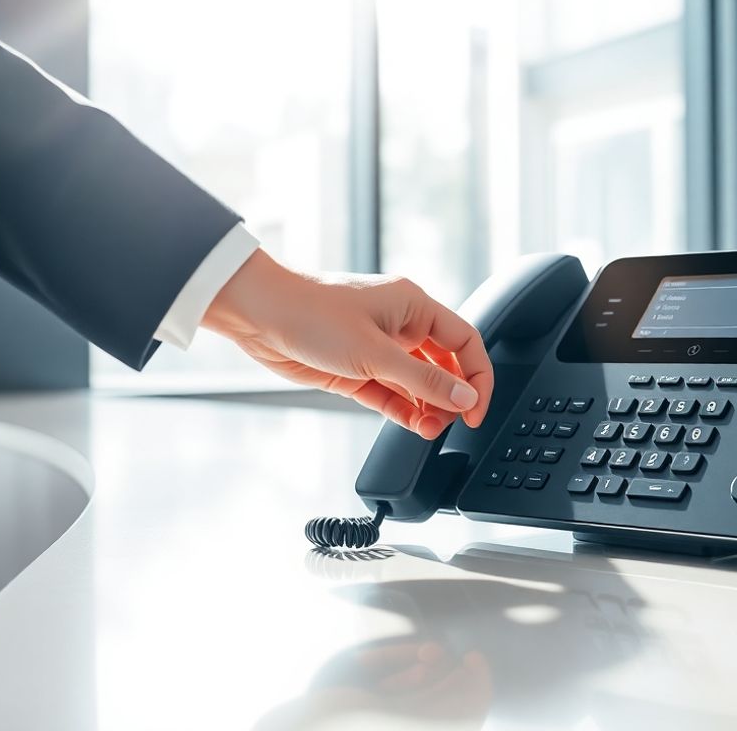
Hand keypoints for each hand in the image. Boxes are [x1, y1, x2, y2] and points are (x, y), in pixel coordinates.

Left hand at [201, 249, 492, 438]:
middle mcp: (400, 325)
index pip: (465, 342)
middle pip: (445, 366)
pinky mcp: (357, 369)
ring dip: (428, 408)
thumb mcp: (374, 352)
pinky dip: (404, 411)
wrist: (259, 315)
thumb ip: (423, 380)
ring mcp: (378, 348)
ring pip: (418, 383)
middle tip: (452, 424)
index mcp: (414, 306)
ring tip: (428, 430)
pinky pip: (392, 394)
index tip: (475, 409)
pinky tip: (412, 425)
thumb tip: (465, 398)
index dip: (478, 376)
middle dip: (451, 396)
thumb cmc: (311, 313)